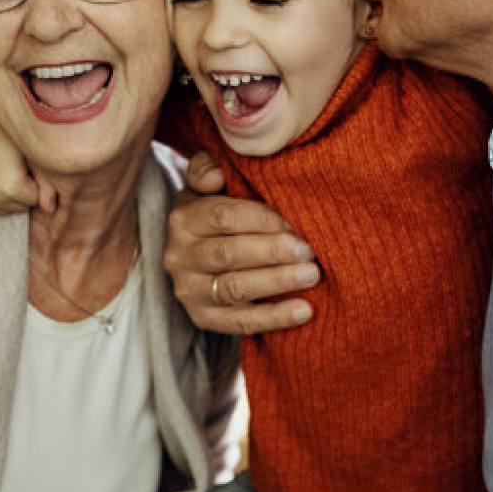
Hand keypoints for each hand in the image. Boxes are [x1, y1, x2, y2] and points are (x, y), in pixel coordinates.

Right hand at [0, 89, 58, 214]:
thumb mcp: (33, 156)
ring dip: (3, 195)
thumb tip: (51, 210)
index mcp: (10, 187)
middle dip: (20, 192)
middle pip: (16, 207)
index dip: (33, 182)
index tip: (26, 165)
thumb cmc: (8, 132)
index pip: (34, 200)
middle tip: (12, 166)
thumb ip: (46, 185)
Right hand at [163, 153, 318, 335]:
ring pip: (235, 288)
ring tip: (312, 275)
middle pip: (229, 254)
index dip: (263, 219)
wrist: (200, 256)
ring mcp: (189, 291)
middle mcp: (179, 256)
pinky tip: (305, 309)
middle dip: (273, 251)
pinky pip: (241, 323)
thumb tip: (215, 177)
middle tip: (310, 250)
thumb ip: (208, 168)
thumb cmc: (218, 213)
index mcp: (183, 219)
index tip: (297, 220)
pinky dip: (275, 318)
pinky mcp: (204, 319)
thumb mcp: (208, 185)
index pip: (223, 217)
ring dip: (277, 282)